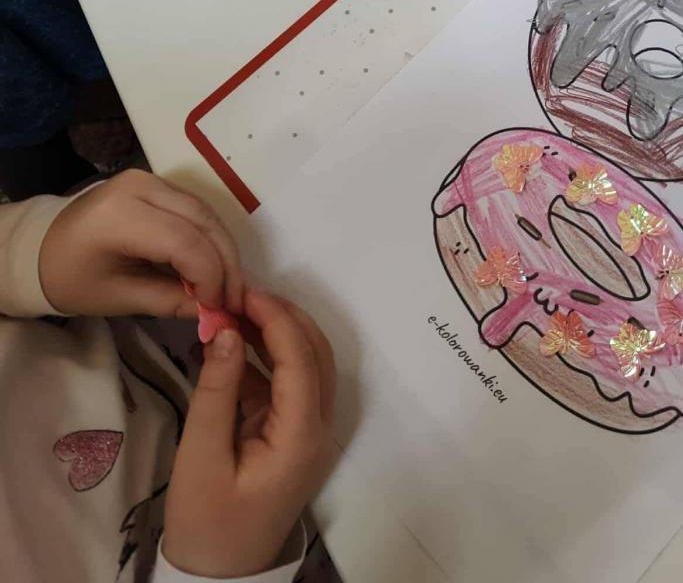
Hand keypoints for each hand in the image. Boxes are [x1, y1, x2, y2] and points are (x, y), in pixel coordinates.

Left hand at [38, 169, 243, 316]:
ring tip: (228, 286)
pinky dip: (209, 237)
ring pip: (206, 212)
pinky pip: (195, 208)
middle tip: (235, 299)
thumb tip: (214, 313)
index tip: (219, 308)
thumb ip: (169, 301)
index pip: (185, 241)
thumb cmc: (72, 277)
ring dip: (222, 250)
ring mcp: (150, 179)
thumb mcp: (117, 297)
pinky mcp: (156, 183)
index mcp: (122, 214)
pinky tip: (213, 265)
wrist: (42, 247)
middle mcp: (141, 186)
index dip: (211, 275)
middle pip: (203, 222)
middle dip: (225, 263)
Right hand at [164, 291, 335, 577]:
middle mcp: (317, 429)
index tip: (242, 292)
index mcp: (301, 437)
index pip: (300, 360)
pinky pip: (288, 383)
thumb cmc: (207, 521)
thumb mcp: (200, 456)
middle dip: (282, 318)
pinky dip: (265, 358)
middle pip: (314, 354)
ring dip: (276, 333)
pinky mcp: (292, 434)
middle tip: (239, 294)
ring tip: (233, 310)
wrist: (217, 575)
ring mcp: (309, 432)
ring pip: (307, 364)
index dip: (276, 319)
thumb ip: (215, 390)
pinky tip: (232, 343)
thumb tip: (225, 330)